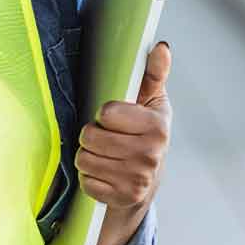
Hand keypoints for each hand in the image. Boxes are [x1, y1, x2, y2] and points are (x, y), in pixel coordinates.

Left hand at [75, 41, 171, 210]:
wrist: (149, 179)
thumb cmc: (145, 131)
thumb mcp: (151, 100)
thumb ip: (154, 73)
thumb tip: (161, 47)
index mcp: (157, 126)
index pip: (107, 114)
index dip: (104, 114)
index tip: (112, 117)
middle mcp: (151, 155)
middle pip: (90, 137)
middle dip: (91, 135)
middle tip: (104, 137)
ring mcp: (138, 180)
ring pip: (84, 159)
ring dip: (87, 156)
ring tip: (103, 154)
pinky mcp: (123, 198)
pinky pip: (86, 182)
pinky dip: (90, 178)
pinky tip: (104, 173)